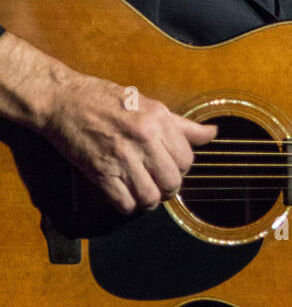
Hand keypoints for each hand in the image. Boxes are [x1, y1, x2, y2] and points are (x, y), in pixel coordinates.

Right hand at [42, 69, 216, 215]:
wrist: (64, 100)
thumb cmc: (106, 100)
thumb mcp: (149, 105)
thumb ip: (182, 125)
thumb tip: (212, 133)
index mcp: (159, 119)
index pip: (187, 159)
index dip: (180, 168)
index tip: (168, 166)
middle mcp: (144, 138)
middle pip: (172, 182)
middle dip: (167, 187)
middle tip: (156, 182)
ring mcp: (122, 156)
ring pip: (151, 197)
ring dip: (148, 200)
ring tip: (141, 190)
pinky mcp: (101, 172)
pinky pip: (125, 203)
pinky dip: (127, 205)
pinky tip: (124, 194)